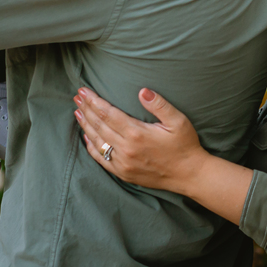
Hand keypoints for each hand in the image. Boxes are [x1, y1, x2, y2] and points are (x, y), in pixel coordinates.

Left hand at [74, 87, 206, 193]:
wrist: (189, 175)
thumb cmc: (185, 145)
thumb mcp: (178, 121)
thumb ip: (160, 105)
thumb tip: (142, 91)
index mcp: (137, 133)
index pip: (108, 113)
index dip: (94, 101)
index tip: (84, 91)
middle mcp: (126, 149)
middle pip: (99, 125)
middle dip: (86, 109)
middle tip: (77, 96)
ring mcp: (122, 163)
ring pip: (97, 141)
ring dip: (85, 125)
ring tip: (78, 111)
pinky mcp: (123, 173)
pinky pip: (101, 159)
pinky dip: (91, 147)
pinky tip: (86, 136)